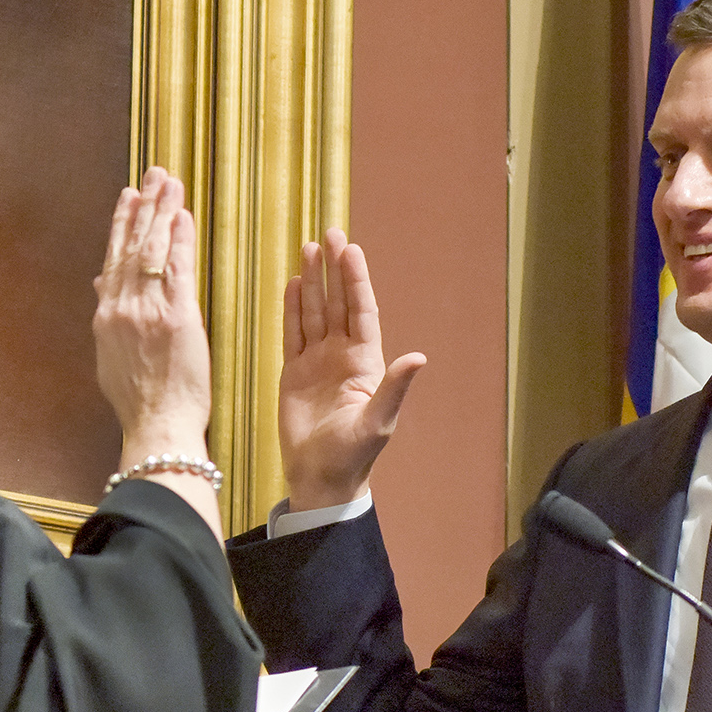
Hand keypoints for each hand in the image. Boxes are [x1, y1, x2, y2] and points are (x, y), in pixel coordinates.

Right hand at [93, 168, 220, 536]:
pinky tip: (183, 216)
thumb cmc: (141, 403)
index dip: (121, 225)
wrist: (157, 426)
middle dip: (142, 207)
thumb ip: (109, 318)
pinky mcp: (176, 317)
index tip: (128, 198)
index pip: (114, 260)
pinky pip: (177, 268)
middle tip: (153, 175)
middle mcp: (121, 307)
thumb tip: (101, 286)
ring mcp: (147, 310)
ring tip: (168, 183)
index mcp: (106, 317)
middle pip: (131, 246)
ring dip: (161, 212)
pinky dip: (179, 239)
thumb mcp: (111, 358)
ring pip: (152, 250)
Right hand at [279, 230, 425, 509]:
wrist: (321, 478)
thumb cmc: (354, 454)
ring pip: (315, 312)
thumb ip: (395, 386)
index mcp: (365, 362)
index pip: (361, 311)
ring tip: (308, 249)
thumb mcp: (379, 420)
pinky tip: (294, 285)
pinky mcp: (293, 372)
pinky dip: (293, 308)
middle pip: (338, 303)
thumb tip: (418, 356)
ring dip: (313, 282)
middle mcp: (342, 356)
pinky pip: (293, 333)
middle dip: (334, 269)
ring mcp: (316, 362)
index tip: (351, 250)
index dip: (356, 280)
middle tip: (329, 233)